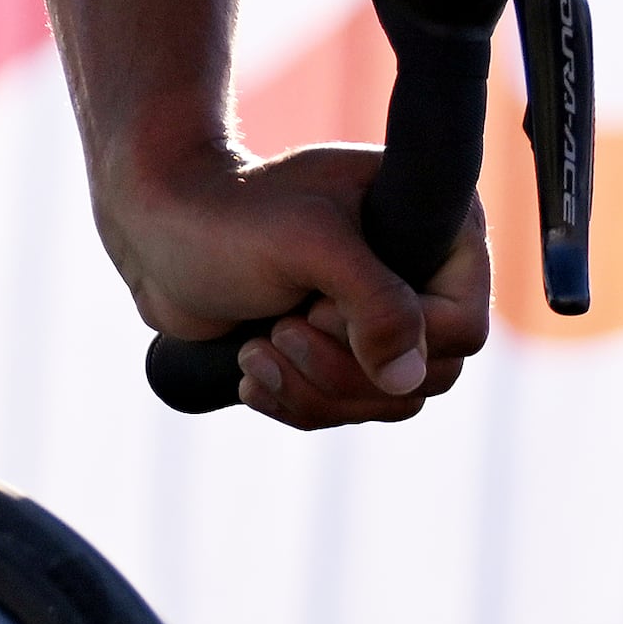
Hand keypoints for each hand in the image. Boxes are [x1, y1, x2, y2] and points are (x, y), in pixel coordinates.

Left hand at [99, 137, 489, 426]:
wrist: (161, 228)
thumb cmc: (234, 214)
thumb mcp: (311, 244)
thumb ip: (373, 303)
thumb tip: (409, 380)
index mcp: (435, 225)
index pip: (462, 325)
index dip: (394, 335)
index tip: (319, 304)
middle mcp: (421, 274)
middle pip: (425, 377)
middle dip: (341, 367)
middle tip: (282, 329)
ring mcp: (382, 316)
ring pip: (386, 402)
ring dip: (314, 388)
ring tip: (258, 347)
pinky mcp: (343, 352)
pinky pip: (348, 410)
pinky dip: (298, 402)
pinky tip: (252, 371)